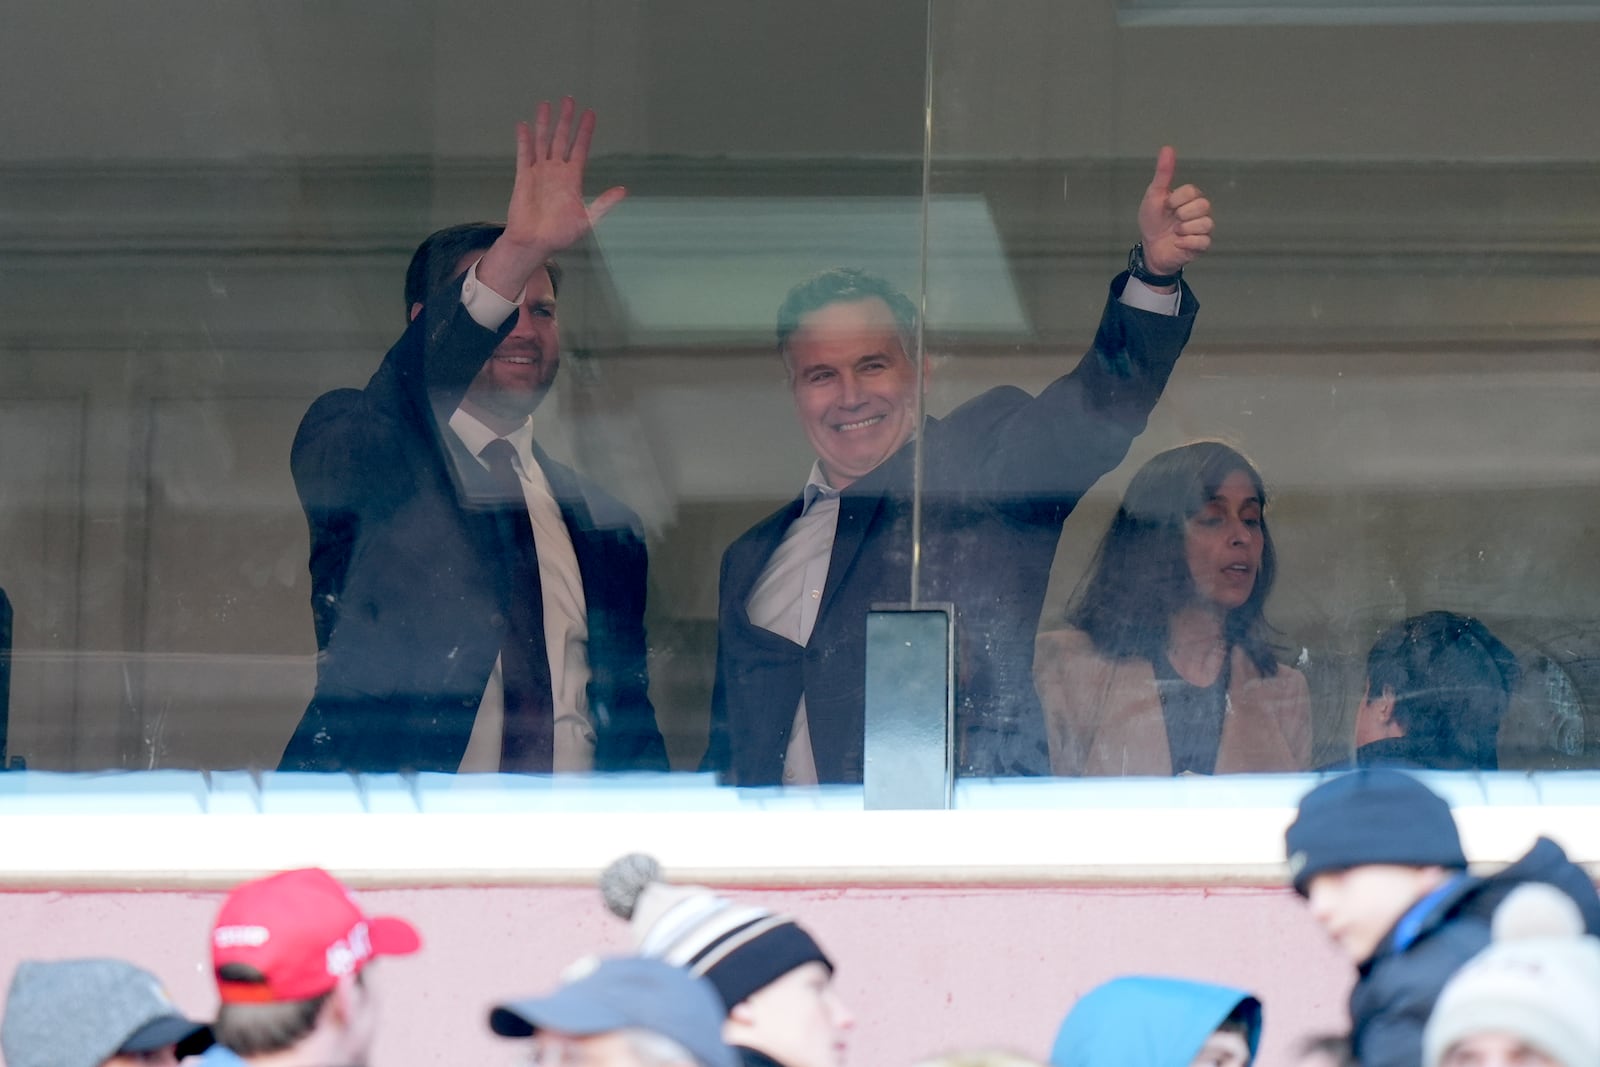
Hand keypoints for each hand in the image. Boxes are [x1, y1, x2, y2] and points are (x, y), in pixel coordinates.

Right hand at [478, 98, 626, 298]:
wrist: (535, 243)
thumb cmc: (561, 234)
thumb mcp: (588, 219)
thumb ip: (604, 203)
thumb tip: (623, 190)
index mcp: (573, 178)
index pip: (580, 148)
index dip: (585, 131)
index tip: (591, 114)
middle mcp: (556, 171)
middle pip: (561, 139)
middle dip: (566, 120)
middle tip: (570, 99)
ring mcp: (539, 172)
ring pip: (542, 141)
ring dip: (544, 123)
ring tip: (546, 104)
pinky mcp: (524, 177)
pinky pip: (524, 155)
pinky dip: (524, 140)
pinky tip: (523, 125)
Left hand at [1137, 146, 1211, 276]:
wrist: (1150, 248)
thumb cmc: (1153, 221)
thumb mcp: (1154, 196)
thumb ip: (1163, 174)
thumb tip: (1167, 148)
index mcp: (1191, 198)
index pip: (1193, 191)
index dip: (1176, 199)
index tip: (1166, 206)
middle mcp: (1200, 211)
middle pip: (1203, 205)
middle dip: (1182, 214)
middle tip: (1172, 220)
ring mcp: (1203, 229)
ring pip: (1205, 223)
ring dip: (1184, 229)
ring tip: (1175, 232)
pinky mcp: (1202, 245)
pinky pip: (1203, 241)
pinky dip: (1186, 243)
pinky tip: (1177, 243)